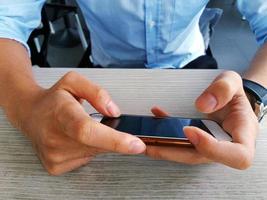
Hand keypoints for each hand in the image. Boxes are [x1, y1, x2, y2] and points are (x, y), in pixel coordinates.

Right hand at [5, 71, 144, 174]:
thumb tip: (114, 112)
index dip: (114, 140)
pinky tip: (78, 139)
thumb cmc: (53, 98)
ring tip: (85, 127)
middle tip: (106, 124)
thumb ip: (97, 93)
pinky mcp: (55, 166)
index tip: (137, 144)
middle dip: (112, 137)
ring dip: (99, 142)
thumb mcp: (74, 82)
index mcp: (61, 113)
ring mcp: (54, 155)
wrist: (30, 114)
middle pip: (97, 144)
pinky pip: (86, 159)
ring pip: (95, 153)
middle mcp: (54, 138)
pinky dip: (89, 149)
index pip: (87, 130)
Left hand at [146, 71, 258, 168]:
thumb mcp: (232, 82)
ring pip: (186, 153)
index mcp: (243, 134)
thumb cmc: (233, 93)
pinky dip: (165, 134)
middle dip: (174, 152)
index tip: (188, 130)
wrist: (228, 98)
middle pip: (202, 157)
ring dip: (164, 148)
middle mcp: (226, 145)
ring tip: (144, 140)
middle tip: (150, 144)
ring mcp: (209, 146)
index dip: (212, 148)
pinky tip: (156, 119)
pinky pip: (180, 142)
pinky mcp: (196, 142)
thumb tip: (203, 105)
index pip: (236, 155)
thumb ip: (223, 89)